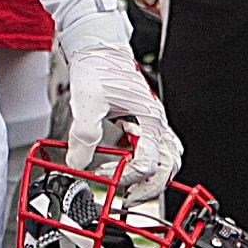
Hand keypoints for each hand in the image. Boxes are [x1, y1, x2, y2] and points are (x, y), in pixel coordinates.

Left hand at [60, 37, 180, 208]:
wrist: (99, 48)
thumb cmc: (98, 68)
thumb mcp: (87, 102)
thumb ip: (83, 135)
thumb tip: (78, 163)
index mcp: (149, 119)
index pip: (147, 162)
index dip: (125, 176)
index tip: (102, 177)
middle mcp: (157, 122)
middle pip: (168, 166)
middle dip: (149, 187)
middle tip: (127, 198)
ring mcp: (154, 122)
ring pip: (169, 158)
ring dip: (155, 177)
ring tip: (133, 188)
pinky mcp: (146, 120)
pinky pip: (160, 148)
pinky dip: (150, 163)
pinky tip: (130, 165)